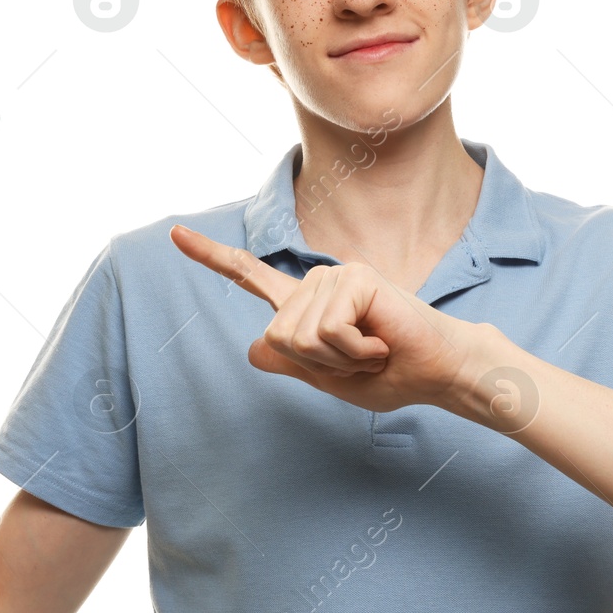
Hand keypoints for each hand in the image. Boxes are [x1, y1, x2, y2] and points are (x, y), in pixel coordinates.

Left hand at [168, 223, 492, 413]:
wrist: (437, 372)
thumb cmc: (391, 374)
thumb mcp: (329, 379)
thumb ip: (291, 364)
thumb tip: (251, 348)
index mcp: (305, 304)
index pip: (249, 277)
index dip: (210, 257)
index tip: (175, 233)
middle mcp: (316, 283)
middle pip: (276, 337)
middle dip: (317, 365)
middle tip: (359, 360)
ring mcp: (335, 276)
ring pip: (298, 336)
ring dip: (339, 360)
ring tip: (372, 350)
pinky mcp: (355, 278)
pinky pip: (327, 331)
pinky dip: (353, 352)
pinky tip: (380, 343)